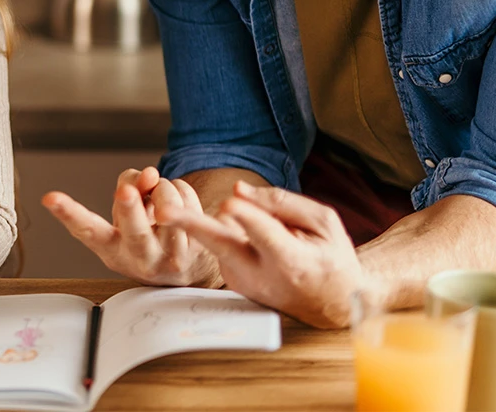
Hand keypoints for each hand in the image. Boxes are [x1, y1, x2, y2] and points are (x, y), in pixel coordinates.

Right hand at [43, 167, 219, 286]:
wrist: (190, 272)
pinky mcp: (197, 251)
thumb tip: (148, 175)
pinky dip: (182, 191)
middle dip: (129, 208)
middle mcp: (139, 258)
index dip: (68, 213)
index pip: (86, 230)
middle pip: (134, 230)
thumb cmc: (147, 236)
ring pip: (167, 200)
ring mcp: (170, 258)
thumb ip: (130, 187)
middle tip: (126, 192)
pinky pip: (189, 200)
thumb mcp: (127, 215)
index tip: (50, 198)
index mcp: (111, 249)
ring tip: (160, 199)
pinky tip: (181, 208)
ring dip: (162, 186)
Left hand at [155, 180, 364, 327]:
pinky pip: (225, 243)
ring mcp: (243, 282)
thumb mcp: (324, 223)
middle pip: (222, 244)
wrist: (333, 304)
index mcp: (292, 262)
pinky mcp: (231, 281)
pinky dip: (236, 234)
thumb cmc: (330, 257)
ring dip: (232, 222)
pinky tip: (263, 246)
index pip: (267, 235)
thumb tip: (238, 190)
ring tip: (279, 236)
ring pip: (223, 236)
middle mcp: (262, 276)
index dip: (248, 218)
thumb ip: (282, 203)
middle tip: (161, 211)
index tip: (229, 204)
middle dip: (190, 225)